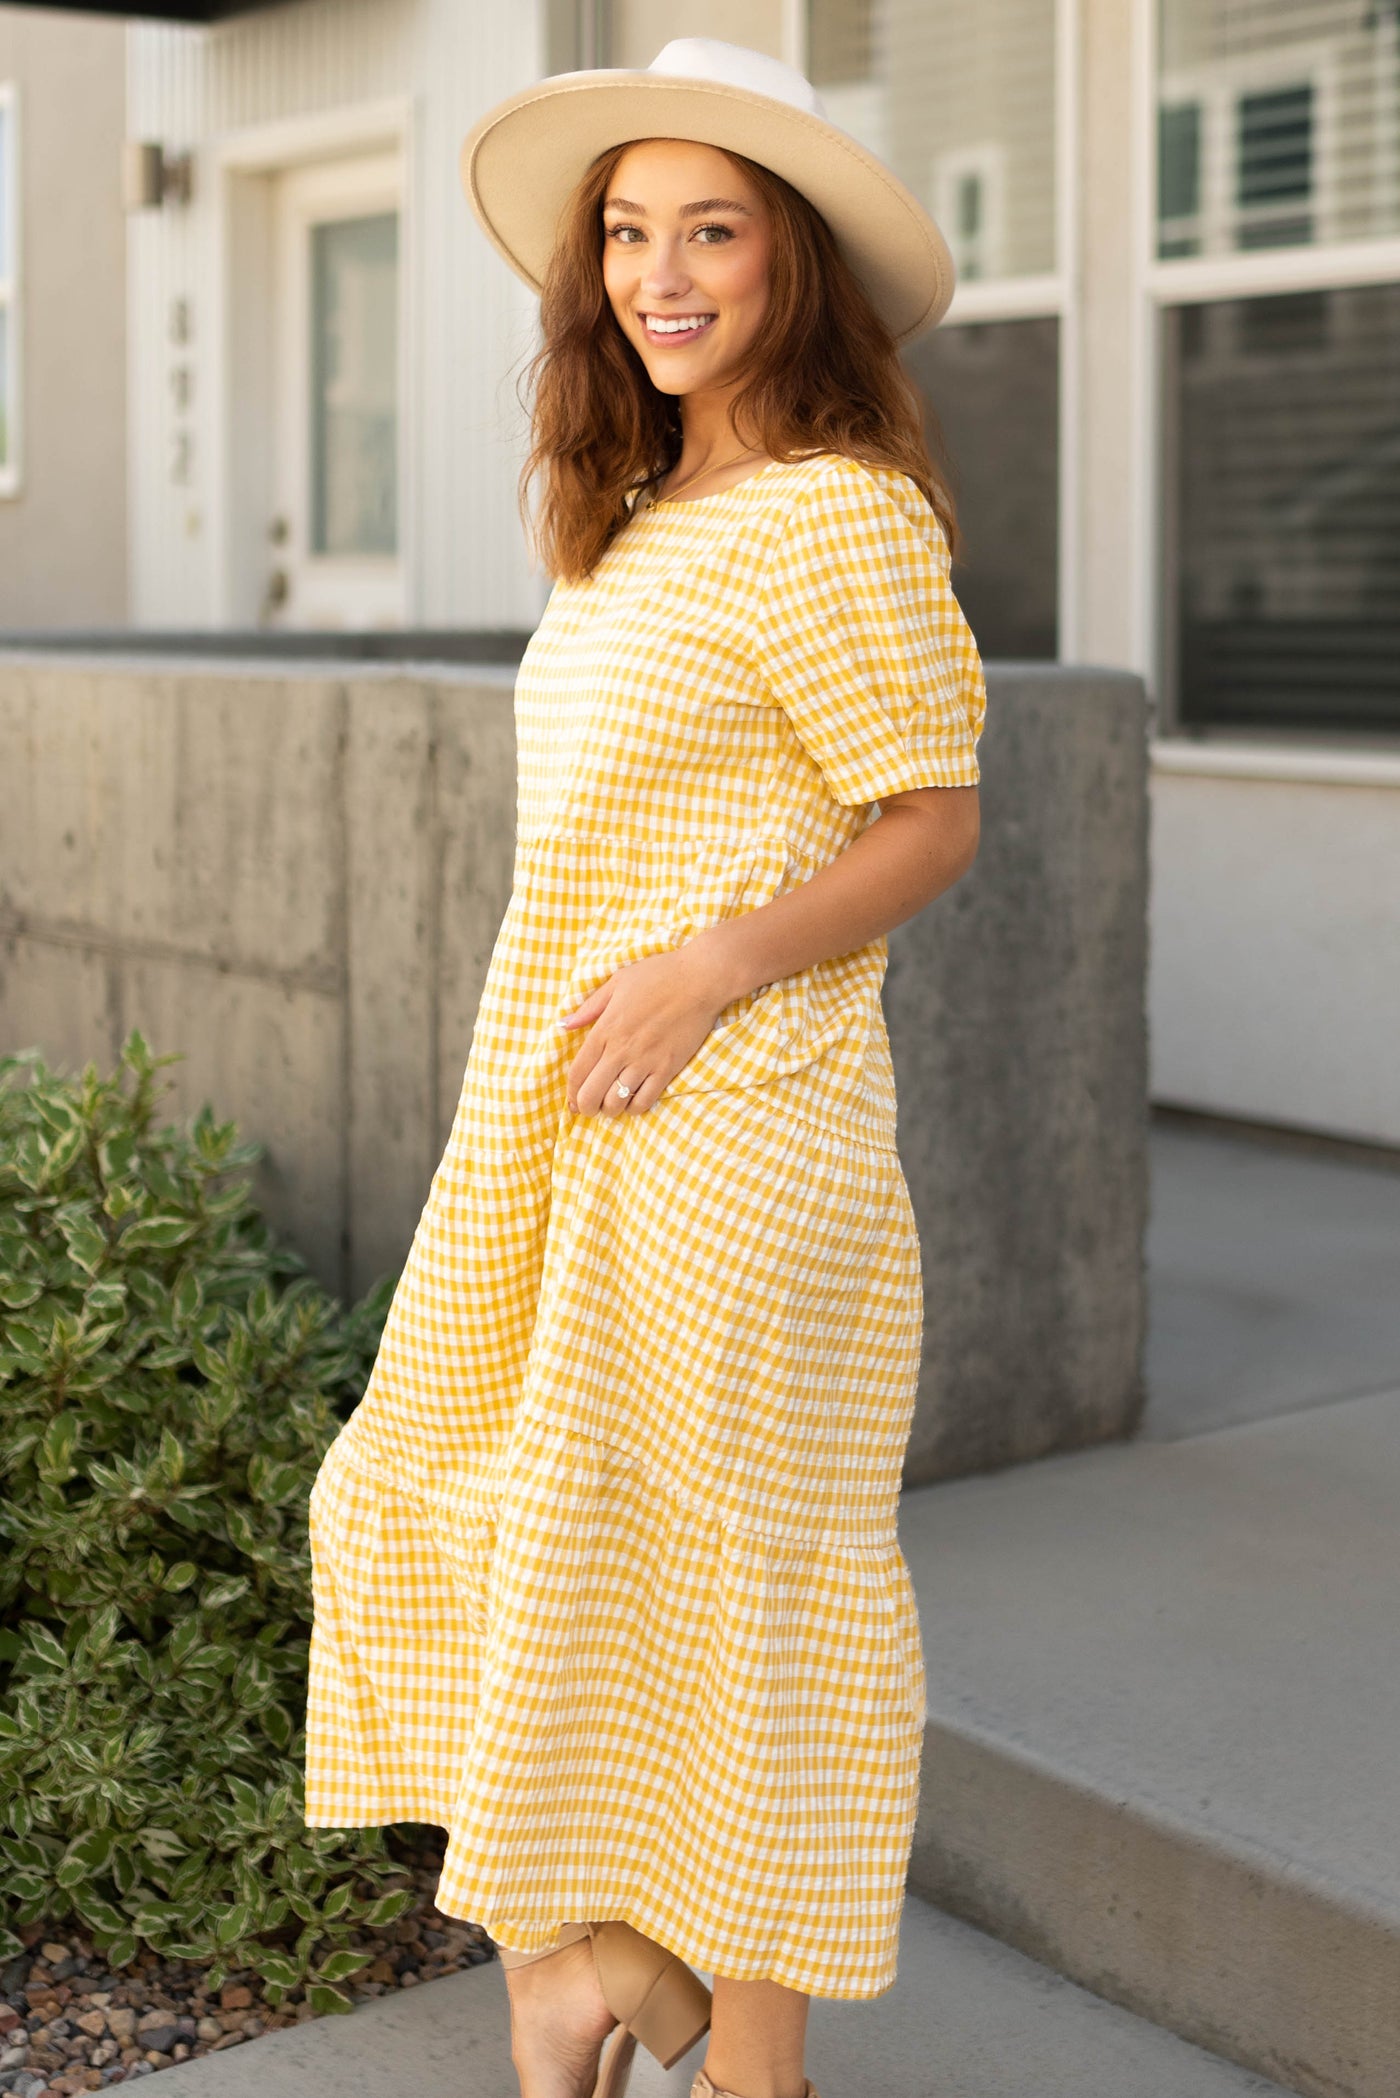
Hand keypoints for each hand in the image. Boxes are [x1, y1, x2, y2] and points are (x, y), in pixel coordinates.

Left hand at [559, 944, 731, 1115]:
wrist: (700, 979)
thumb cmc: (658, 975)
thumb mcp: (617, 983)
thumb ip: (589, 1007)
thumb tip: (563, 1025)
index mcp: (605, 1029)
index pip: (578, 1072)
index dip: (571, 1092)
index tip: (573, 1100)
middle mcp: (621, 1049)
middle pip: (592, 1093)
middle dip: (586, 1107)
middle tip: (589, 1108)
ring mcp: (645, 1061)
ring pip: (617, 1102)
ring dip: (610, 1109)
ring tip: (612, 1105)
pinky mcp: (667, 1068)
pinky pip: (645, 1100)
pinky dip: (636, 1107)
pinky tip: (635, 1101)